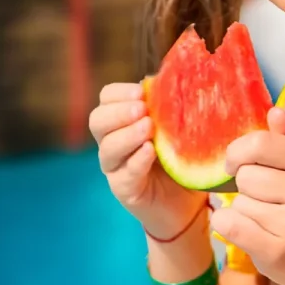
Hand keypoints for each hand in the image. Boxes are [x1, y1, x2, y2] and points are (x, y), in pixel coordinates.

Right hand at [90, 82, 207, 239]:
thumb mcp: (177, 129)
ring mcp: (115, 169)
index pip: (106, 99)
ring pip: (107, 148)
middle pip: (97, 121)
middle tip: (142, 110)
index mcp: (121, 123)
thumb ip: (169, 107)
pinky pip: (123, 174)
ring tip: (149, 128)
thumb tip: (171, 79)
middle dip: (118, 112)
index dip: (119, 93)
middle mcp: (112, 144)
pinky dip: (136, 160)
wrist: (186, 204)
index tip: (141, 92)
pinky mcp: (124, 190)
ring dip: (127, 135)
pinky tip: (149, 151)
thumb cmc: (180, 160)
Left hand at [209, 107, 284, 284]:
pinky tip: (249, 231)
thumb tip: (274, 112)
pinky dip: (229, 226)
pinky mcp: (277, 253)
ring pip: (238, 203)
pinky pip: (229, 225)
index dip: (238, 152)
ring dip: (245, 211)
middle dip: (248, 187)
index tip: (236, 163)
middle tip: (270, 201)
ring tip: (271, 221)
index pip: (260, 144)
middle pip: (244, 177)